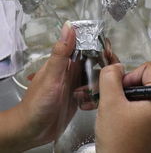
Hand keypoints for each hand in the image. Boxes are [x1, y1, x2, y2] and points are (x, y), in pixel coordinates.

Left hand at [0, 21, 117, 151]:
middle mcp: (74, 71)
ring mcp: (79, 85)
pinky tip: (95, 103)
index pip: (88, 46)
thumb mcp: (52, 75)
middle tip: (112, 76)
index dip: (101, 47)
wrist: (31, 130)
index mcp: (66, 61)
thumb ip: (61, 52)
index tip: (110, 53)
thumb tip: (69, 26)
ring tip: (103, 92)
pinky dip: (99, 97)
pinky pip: (97, 93)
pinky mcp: (82, 98)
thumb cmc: (38, 102)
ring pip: (100, 78)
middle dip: (107, 67)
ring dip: (104, 84)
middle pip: (98, 62)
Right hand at [96, 62, 150, 152]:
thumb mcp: (110, 103)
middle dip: (126, 88)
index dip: (130, 76)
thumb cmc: (118, 142)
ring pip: (142, 94)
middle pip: (146, 81)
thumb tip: (115, 66)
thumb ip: (110, 78)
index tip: (119, 91)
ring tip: (115, 112)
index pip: (149, 69)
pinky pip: (143, 106)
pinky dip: (128, 108)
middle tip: (114, 102)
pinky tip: (119, 118)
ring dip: (125, 99)